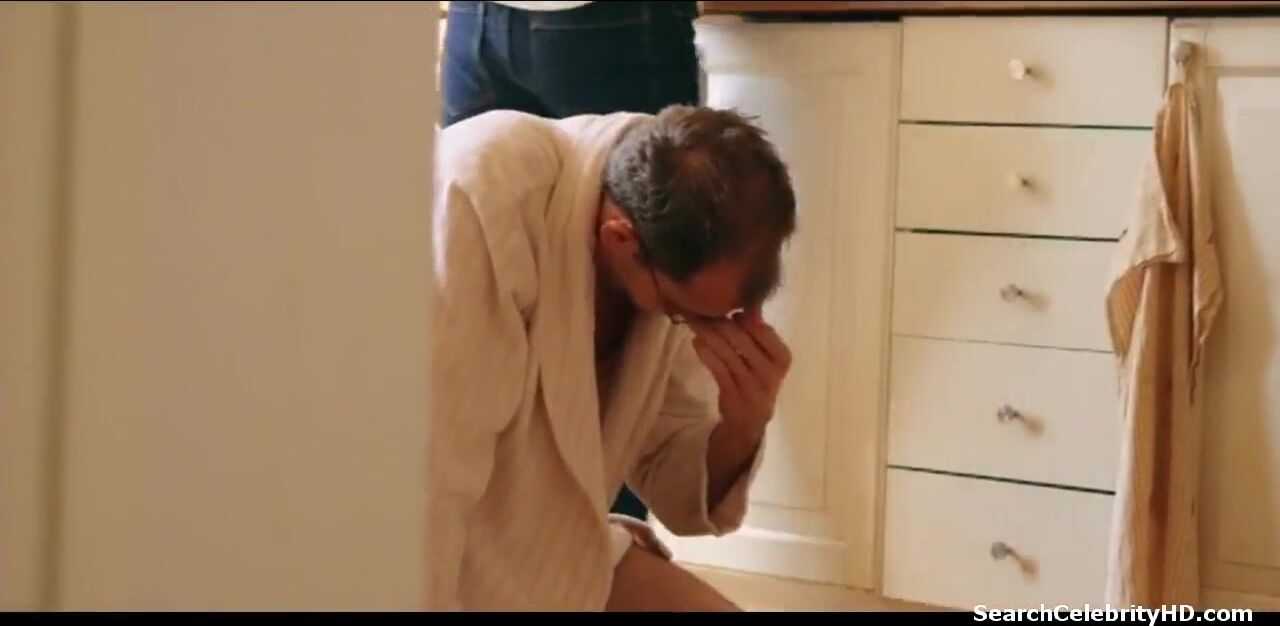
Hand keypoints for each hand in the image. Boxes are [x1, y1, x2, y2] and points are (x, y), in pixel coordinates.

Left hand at [688, 306, 791, 447]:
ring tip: (694, 322)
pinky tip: (696, 342)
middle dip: (719, 321)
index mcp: (782, 357)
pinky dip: (705, 353)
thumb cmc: (758, 380)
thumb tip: (750, 303)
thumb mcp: (766, 357)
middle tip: (700, 309)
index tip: (725, 305)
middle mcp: (770, 371)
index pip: (762, 329)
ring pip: (726, 351)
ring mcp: (751, 384)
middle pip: (741, 338)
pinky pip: (717, 368)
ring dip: (707, 334)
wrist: (751, 420)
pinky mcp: (733, 394)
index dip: (741, 316)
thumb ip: (759, 332)